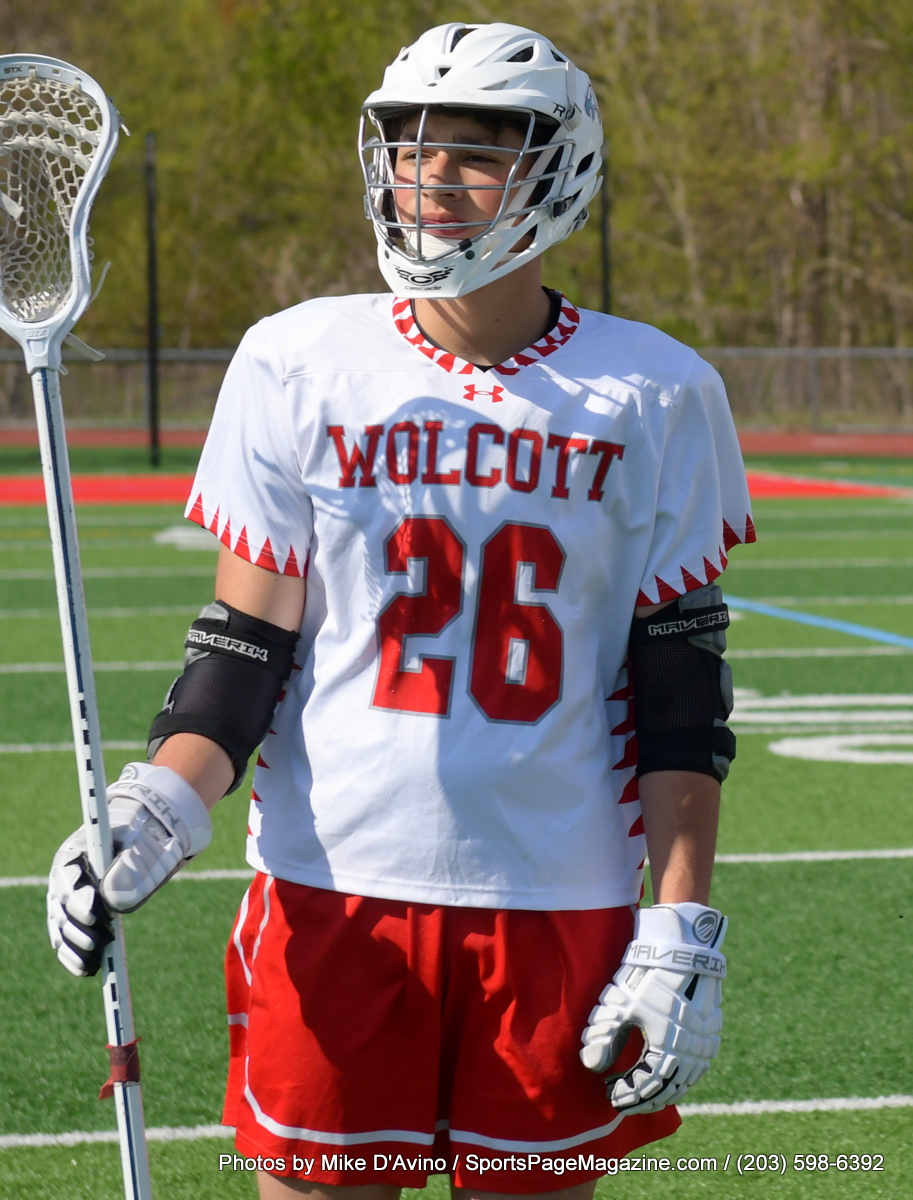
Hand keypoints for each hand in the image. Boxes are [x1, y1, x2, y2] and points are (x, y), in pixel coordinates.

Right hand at [47, 762, 210, 976]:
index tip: (95, 916)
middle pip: (60, 909)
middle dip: (78, 929)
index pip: (68, 880)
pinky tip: (88, 970)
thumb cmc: (145, 836)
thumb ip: (132, 866)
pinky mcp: (77, 916)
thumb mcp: (143, 843)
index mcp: (75, 853)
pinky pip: (67, 940)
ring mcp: (68, 898)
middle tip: (101, 942)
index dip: (78, 901)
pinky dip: (74, 957)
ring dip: (76, 947)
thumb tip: (112, 899)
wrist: (147, 838)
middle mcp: (65, 878)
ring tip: (96, 961)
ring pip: (62, 928)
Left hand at [580, 902, 725, 1113]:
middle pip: (668, 1090)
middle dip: (643, 1098)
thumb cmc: (644, 977)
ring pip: (684, 1081)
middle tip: (621, 1099)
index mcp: (670, 1050)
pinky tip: (661, 1073)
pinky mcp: (712, 1033)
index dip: (628, 1095)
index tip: (610, 1095)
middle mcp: (693, 1053)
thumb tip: (594, 1067)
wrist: (679, 950)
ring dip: (661, 1090)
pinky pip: (695, 1068)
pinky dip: (677, 1077)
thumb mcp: (617, 1006)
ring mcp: (706, 1044)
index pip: (648, 1087)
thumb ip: (603, 1038)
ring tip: (638, 1090)